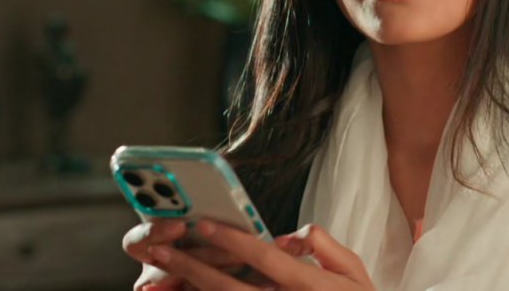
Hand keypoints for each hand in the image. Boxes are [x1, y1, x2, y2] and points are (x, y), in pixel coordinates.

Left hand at [144, 220, 374, 290]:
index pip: (263, 258)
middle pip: (227, 287)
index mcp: (308, 285)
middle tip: (158, 249)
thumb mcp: (354, 271)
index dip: (231, 240)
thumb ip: (323, 246)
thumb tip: (288, 237)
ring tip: (154, 279)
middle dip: (189, 267)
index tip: (203, 224)